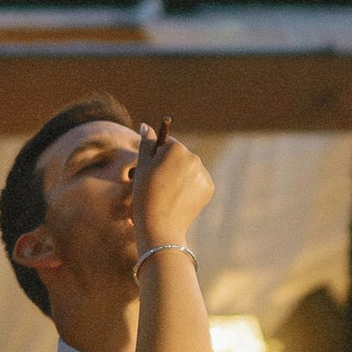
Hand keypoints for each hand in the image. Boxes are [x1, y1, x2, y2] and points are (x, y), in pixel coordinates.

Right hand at [129, 118, 213, 257]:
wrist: (160, 226)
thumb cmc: (145, 196)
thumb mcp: (142, 168)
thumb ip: (146, 144)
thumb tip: (146, 125)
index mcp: (176, 149)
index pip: (166, 144)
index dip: (156, 158)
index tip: (152, 173)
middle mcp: (193, 157)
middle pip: (179, 156)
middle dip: (170, 166)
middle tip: (159, 186)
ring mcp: (203, 173)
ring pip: (189, 169)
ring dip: (180, 176)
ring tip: (169, 194)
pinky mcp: (209, 187)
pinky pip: (197, 182)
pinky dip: (190, 188)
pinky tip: (180, 199)